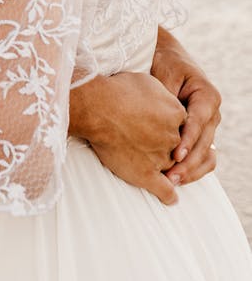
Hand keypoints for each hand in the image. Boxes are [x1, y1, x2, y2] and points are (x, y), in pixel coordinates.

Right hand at [70, 71, 187, 204]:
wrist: (98, 107)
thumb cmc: (118, 90)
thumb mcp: (147, 82)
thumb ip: (162, 93)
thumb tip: (165, 97)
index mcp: (177, 114)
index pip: (181, 124)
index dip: (168, 125)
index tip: (157, 125)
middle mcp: (174, 137)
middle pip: (177, 146)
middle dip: (167, 145)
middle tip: (150, 142)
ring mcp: (161, 157)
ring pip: (170, 166)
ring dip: (167, 168)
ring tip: (156, 166)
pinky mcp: (147, 174)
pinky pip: (165, 190)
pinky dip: (169, 195)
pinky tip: (171, 199)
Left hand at [150, 28, 220, 185]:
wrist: (166, 59)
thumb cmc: (164, 64)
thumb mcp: (164, 75)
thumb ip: (166, 97)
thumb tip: (164, 120)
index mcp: (208, 97)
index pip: (199, 122)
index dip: (187, 140)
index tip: (175, 155)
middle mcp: (212, 113)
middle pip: (204, 143)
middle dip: (188, 162)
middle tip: (169, 176)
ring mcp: (208, 126)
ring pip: (207, 154)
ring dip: (191, 170)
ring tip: (171, 181)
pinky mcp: (200, 135)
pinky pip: (202, 156)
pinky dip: (191, 168)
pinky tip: (176, 177)